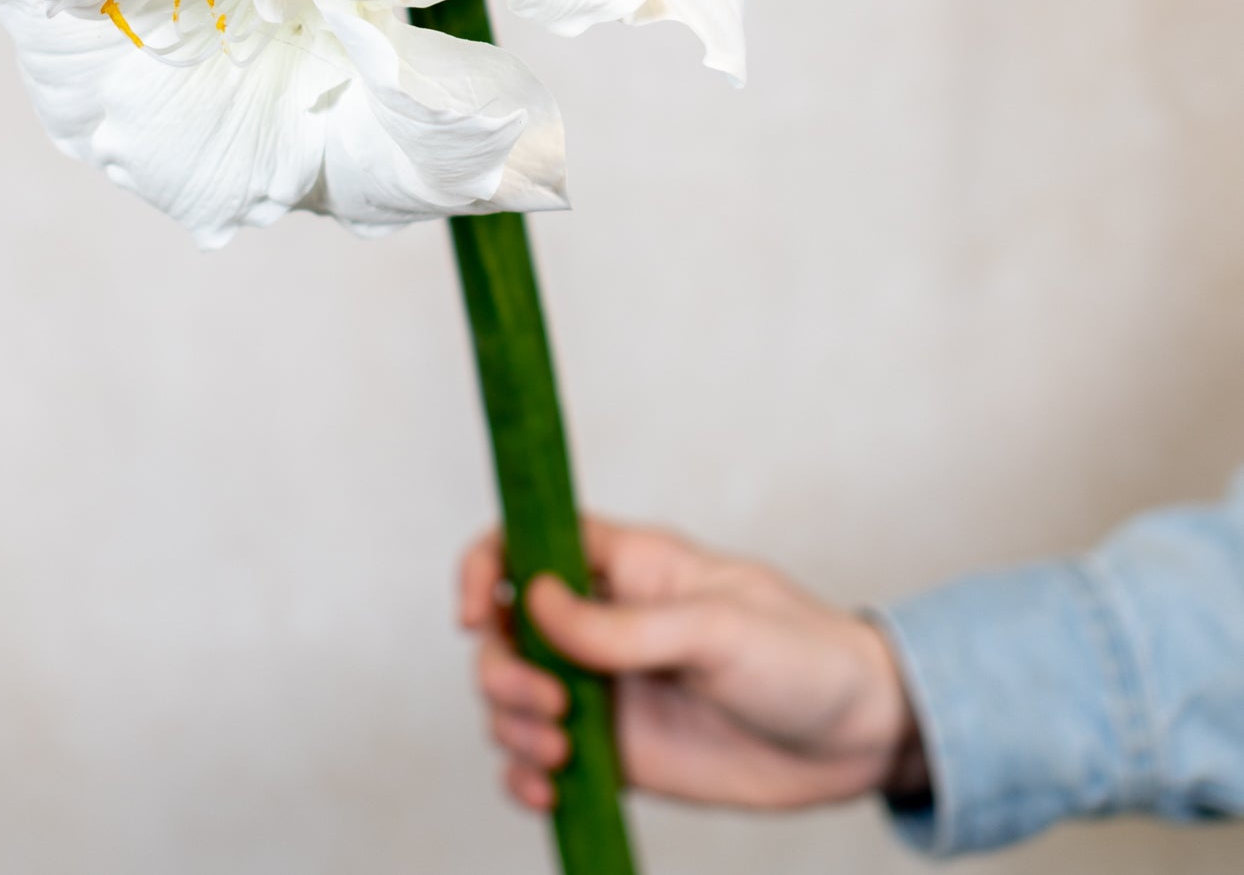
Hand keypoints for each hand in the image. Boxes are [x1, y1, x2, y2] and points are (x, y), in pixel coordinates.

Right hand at [460, 516, 926, 813]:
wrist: (859, 738)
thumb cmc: (801, 655)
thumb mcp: (717, 630)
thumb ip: (624, 627)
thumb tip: (535, 603)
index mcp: (624, 566)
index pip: (525, 542)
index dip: (484, 569)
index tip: (477, 617)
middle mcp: (600, 623)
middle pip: (504, 631)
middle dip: (503, 670)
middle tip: (551, 707)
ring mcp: (604, 689)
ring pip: (511, 697)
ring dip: (512, 725)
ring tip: (561, 755)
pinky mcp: (616, 753)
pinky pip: (539, 760)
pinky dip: (523, 778)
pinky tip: (547, 793)